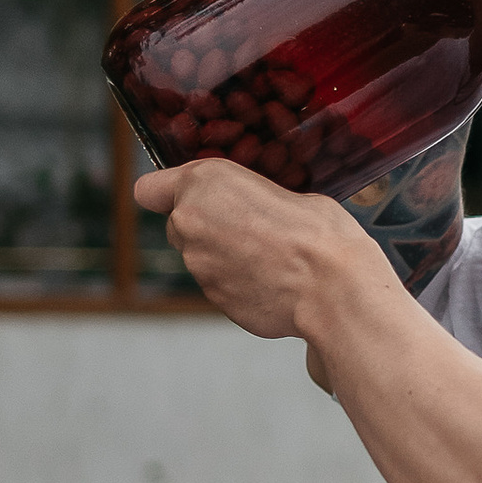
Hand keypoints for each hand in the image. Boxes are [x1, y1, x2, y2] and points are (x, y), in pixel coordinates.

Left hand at [131, 154, 377, 341]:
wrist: (332, 286)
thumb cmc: (317, 231)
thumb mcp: (283, 186)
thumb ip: (247, 195)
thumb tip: (248, 206)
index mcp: (203, 184)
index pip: (149, 189)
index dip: (167, 193)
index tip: (189, 196)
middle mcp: (189, 224)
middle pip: (178, 225)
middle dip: (203, 226)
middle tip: (245, 226)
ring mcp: (199, 267)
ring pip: (199, 257)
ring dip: (224, 256)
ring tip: (268, 256)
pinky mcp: (214, 299)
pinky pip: (220, 285)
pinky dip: (238, 282)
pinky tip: (271, 279)